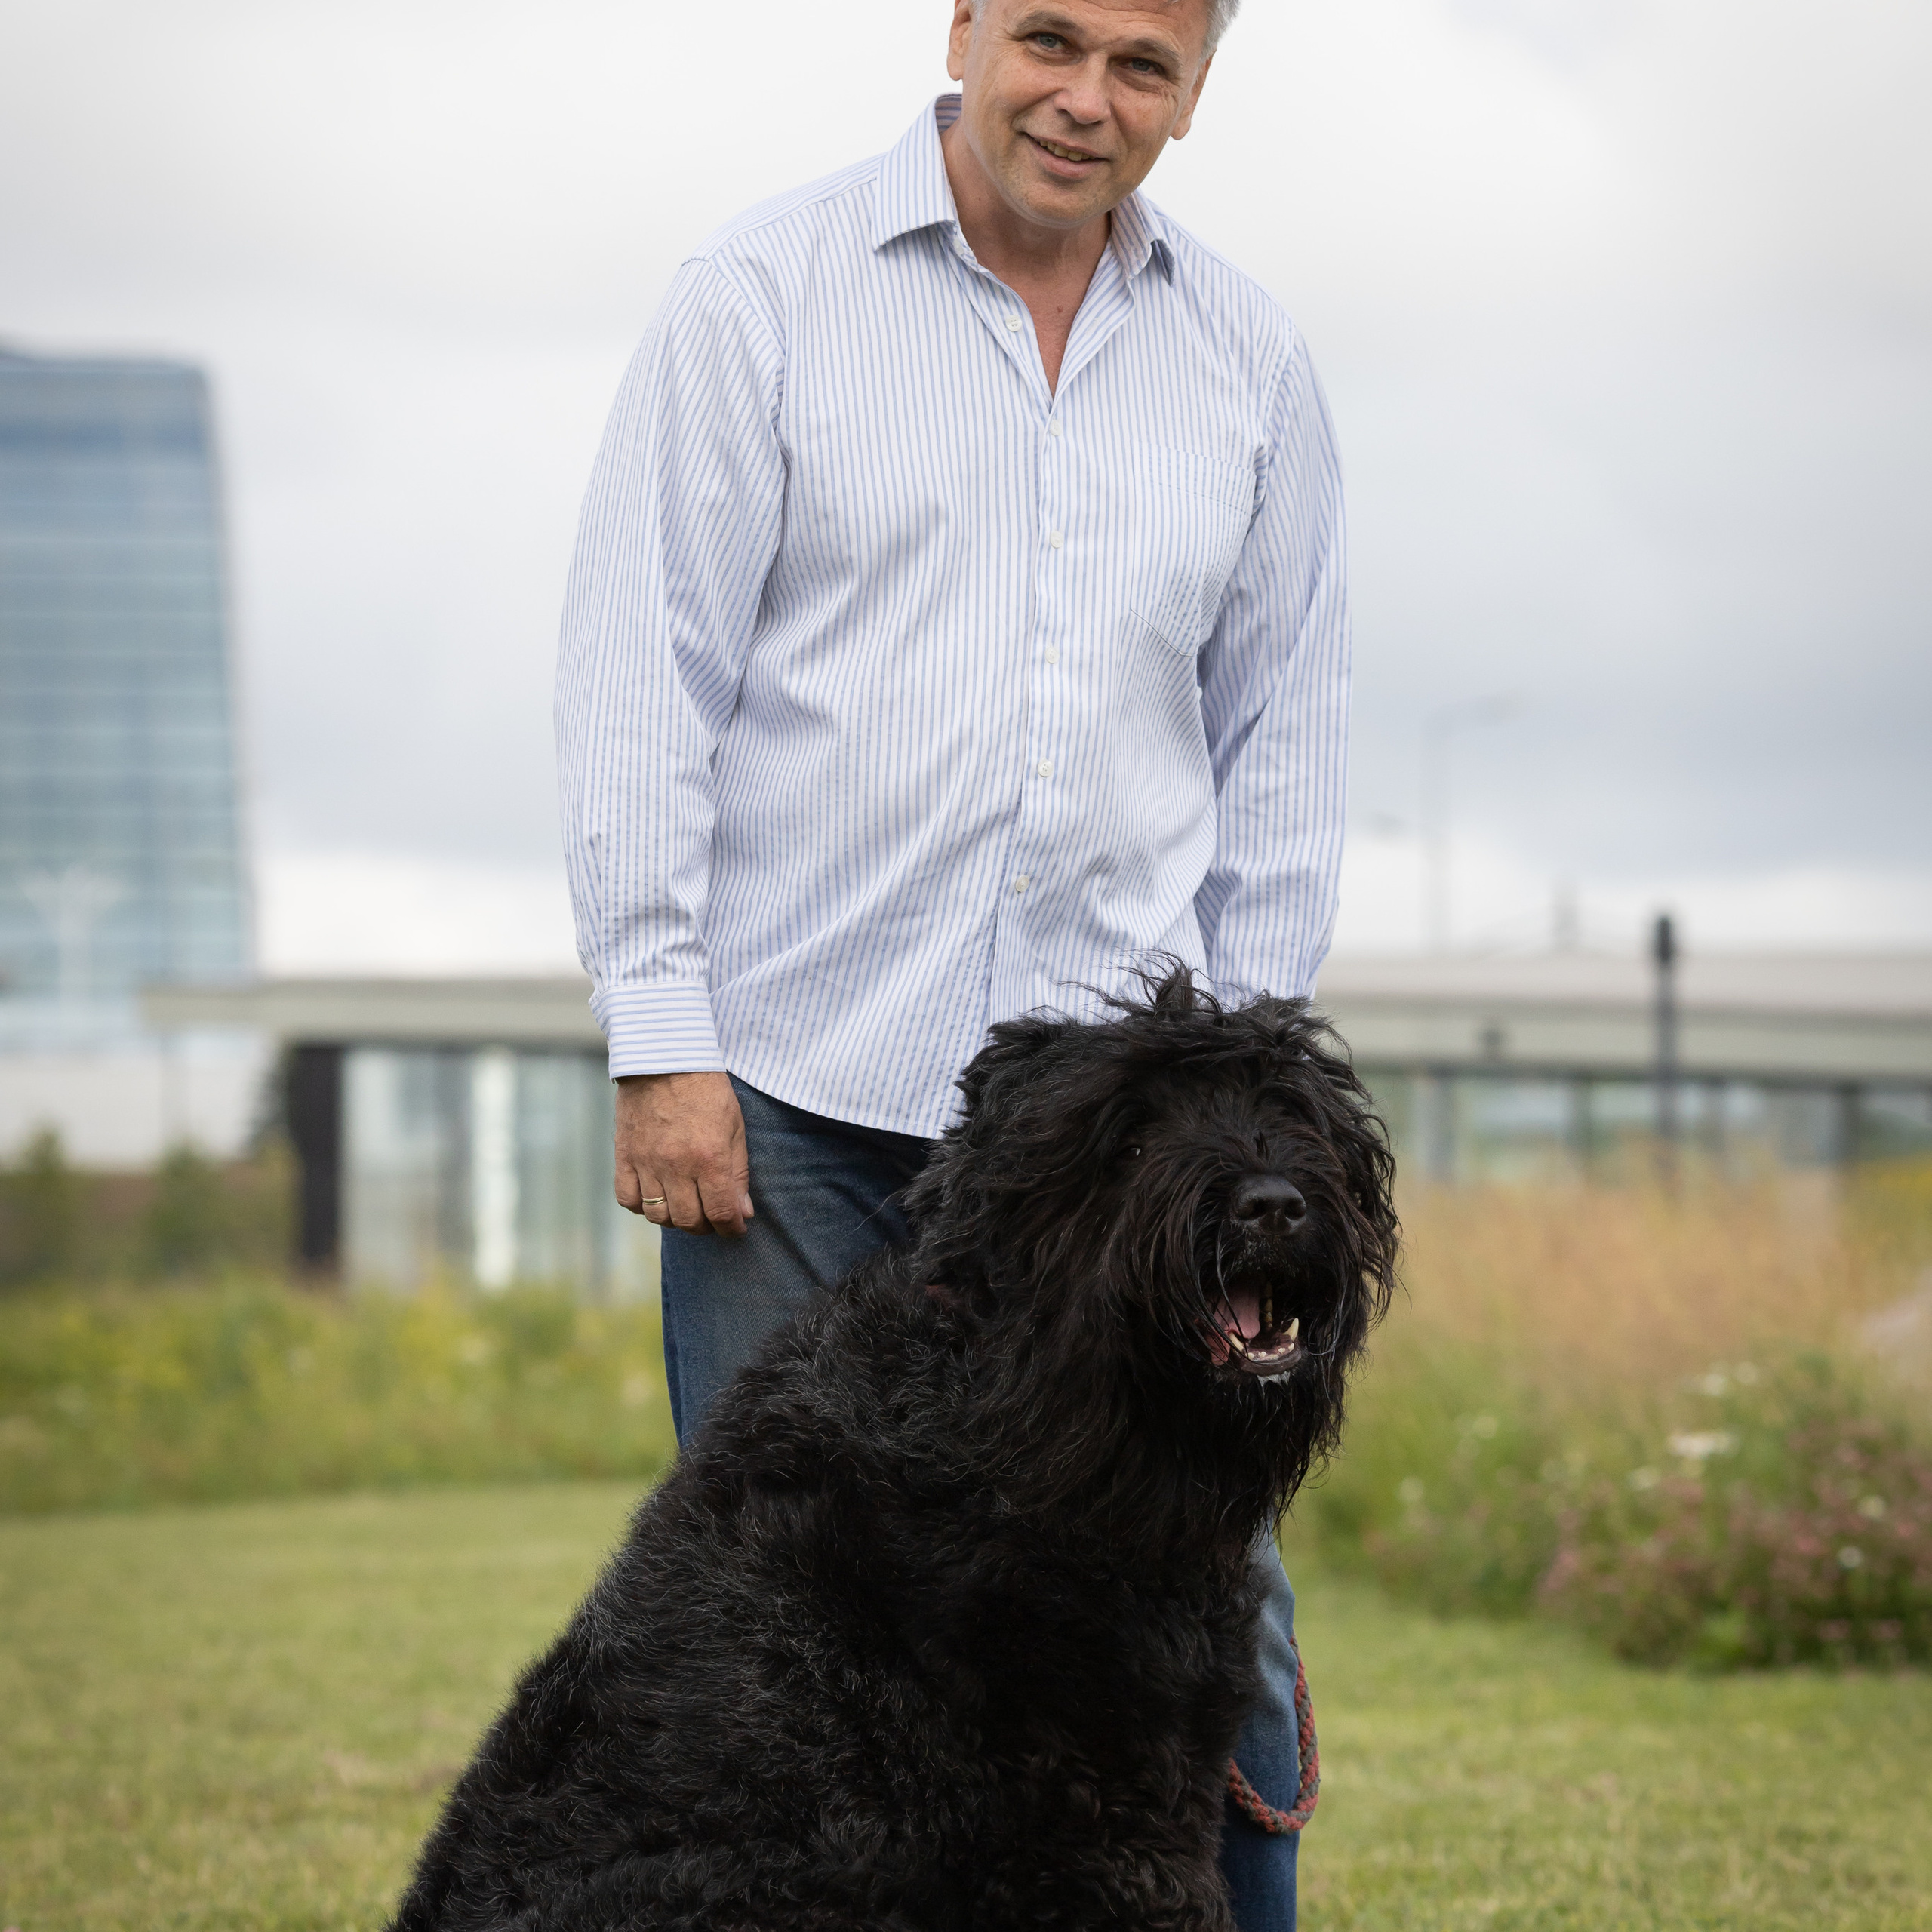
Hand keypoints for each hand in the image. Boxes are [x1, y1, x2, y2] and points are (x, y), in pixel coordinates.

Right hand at [614, 1072, 752, 1236]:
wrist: (665, 1058)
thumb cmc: (707, 1090)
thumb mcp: (735, 1127)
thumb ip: (739, 1172)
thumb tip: (743, 1212)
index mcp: (710, 1158)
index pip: (721, 1213)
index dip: (731, 1228)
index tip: (735, 1228)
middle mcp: (677, 1166)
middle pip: (689, 1220)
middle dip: (706, 1226)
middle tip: (712, 1217)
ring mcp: (647, 1162)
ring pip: (659, 1216)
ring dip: (675, 1219)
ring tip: (686, 1206)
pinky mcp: (625, 1155)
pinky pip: (628, 1199)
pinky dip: (642, 1205)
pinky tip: (656, 1195)